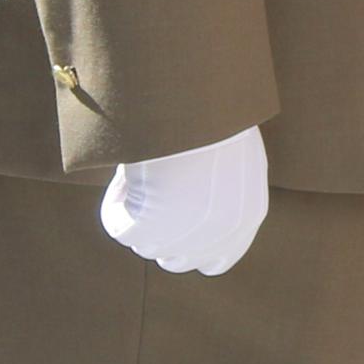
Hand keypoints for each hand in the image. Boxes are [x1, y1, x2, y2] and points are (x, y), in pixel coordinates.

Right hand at [98, 125, 270, 274]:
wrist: (195, 103)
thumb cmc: (213, 117)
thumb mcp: (232, 156)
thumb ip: (221, 191)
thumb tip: (187, 203)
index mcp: (247, 215)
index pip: (216, 260)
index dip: (192, 246)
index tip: (174, 220)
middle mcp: (220, 234)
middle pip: (176, 260)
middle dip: (160, 234)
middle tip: (151, 192)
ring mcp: (184, 236)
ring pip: (145, 243)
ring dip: (137, 212)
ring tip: (143, 171)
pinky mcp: (147, 229)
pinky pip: (118, 226)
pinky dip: (115, 202)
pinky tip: (126, 173)